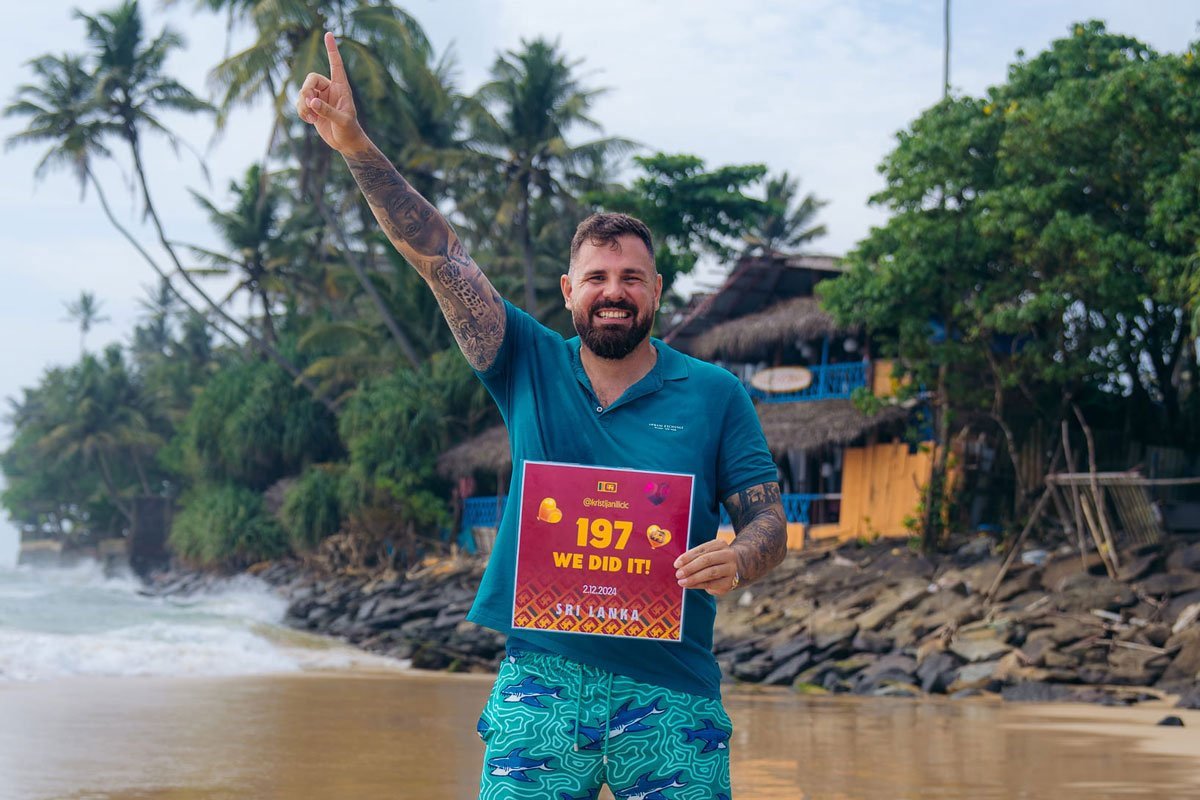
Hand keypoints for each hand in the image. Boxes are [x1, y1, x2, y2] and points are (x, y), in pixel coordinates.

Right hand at [296, 32, 366, 153]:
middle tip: (309, 104)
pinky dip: (301, 111)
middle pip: (310, 79)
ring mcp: (320, 97)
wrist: (345, 142)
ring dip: (302, 105)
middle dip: (306, 91)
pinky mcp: (312, 107)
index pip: (336, 64)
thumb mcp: (341, 121)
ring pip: (303, 92)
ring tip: (310, 118)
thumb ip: (327, 111)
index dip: (332, 50)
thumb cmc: (349, 130)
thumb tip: (311, 102)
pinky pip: (300, 103)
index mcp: (341, 87)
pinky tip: (309, 121)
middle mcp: (329, 89)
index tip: (328, 33)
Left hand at [674, 539, 741, 596]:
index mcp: (720, 544)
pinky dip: (699, 585)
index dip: (687, 557)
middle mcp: (728, 555)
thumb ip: (696, 557)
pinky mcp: (730, 582)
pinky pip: (713, 584)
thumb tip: (679, 566)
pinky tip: (689, 586)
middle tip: (678, 574)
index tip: (676, 564)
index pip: (702, 549)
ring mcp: (731, 568)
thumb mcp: (708, 553)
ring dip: (694, 578)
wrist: (736, 568)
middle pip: (707, 560)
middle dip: (690, 568)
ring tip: (682, 582)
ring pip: (710, 572)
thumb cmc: (714, 560)